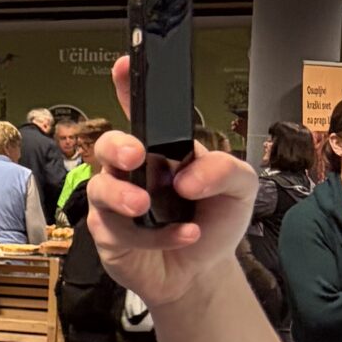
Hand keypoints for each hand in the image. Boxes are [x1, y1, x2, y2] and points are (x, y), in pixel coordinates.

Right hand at [86, 56, 257, 308]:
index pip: (142, 112)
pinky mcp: (109, 235)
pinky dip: (154, 235)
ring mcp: (116, 203)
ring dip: (124, 196)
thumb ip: (225, 170)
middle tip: (135, 156)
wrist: (202, 274)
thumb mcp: (240, 190)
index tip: (124, 67)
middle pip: (107, 145)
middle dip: (116, 147)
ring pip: (101, 189)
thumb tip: (187, 177)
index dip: (129, 87)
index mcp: (163, 150)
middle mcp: (134, 171)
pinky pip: (118, 230)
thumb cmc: (214, 221)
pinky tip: (183, 236)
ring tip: (147, 207)